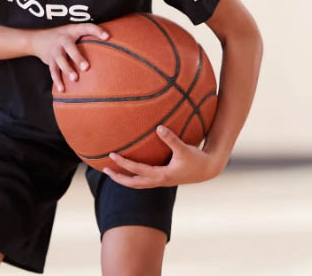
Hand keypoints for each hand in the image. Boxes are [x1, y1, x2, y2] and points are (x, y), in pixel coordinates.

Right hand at [29, 23, 108, 91]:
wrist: (36, 39)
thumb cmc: (62, 37)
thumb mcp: (72, 31)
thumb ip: (87, 36)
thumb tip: (110, 45)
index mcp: (72, 30)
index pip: (86, 27)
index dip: (97, 30)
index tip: (107, 37)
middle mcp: (63, 39)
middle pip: (70, 48)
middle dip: (77, 57)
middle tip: (86, 67)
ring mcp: (55, 50)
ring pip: (61, 61)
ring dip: (67, 70)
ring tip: (75, 79)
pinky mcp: (49, 60)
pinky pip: (53, 71)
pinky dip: (58, 80)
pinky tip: (63, 89)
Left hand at [104, 126, 224, 187]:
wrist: (207, 170)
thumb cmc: (196, 158)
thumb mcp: (184, 148)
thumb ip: (171, 139)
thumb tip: (158, 127)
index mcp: (160, 175)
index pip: (136, 170)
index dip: (123, 163)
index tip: (112, 155)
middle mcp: (158, 181)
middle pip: (132, 184)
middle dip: (118, 177)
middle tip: (105, 169)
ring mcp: (160, 182)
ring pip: (137, 184)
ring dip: (124, 178)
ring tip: (113, 171)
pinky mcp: (163, 179)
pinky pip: (144, 179)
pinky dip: (134, 176)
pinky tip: (131, 167)